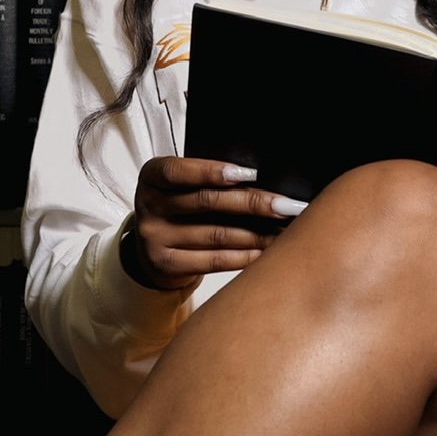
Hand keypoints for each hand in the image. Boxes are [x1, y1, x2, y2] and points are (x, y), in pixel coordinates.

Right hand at [122, 156, 307, 290]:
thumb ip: (209, 180)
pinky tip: (268, 252)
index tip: (251, 173)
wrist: (151, 249)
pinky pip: (214, 260)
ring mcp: (155, 238)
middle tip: (287, 205)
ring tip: (287, 230)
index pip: (179, 171)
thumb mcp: (181, 187)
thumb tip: (264, 182)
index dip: (212, 171)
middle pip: (206, 202)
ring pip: (216, 234)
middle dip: (253, 203)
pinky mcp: (167, 265)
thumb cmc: (179, 208)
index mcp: (152, 177)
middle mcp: (149, 206)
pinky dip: (246, 256)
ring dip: (257, 233)